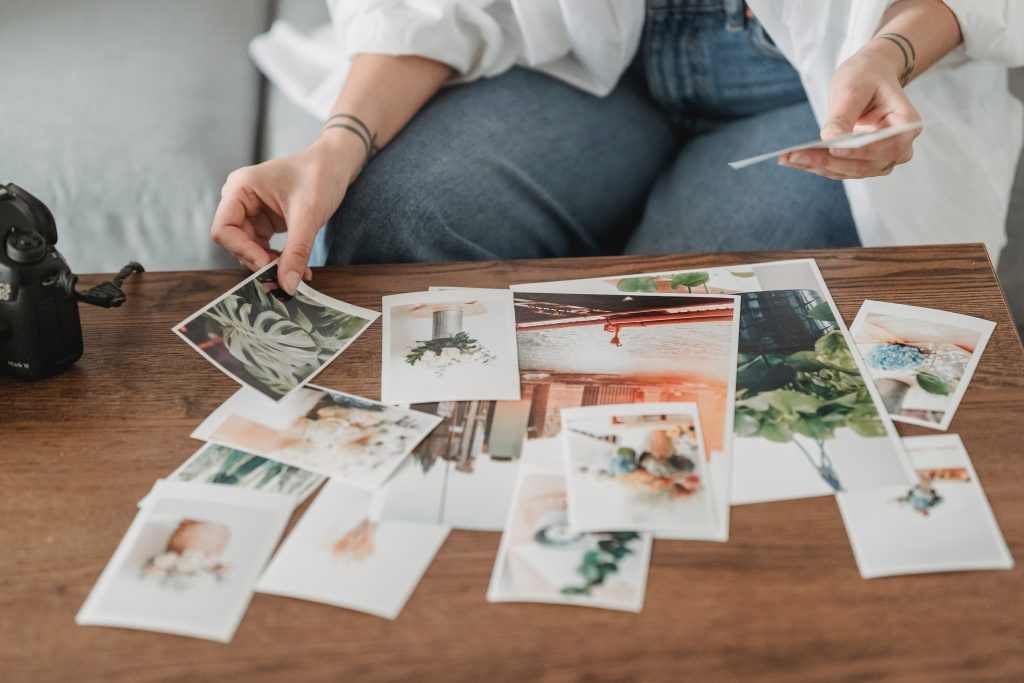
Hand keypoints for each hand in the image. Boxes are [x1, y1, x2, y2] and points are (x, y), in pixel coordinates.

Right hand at [210, 134, 362, 292]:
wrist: (336, 164)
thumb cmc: (320, 176)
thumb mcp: (308, 216)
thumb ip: (296, 252)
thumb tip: (288, 285)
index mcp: (240, 188)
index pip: (224, 229)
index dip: (243, 251)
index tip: (268, 266)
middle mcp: (240, 199)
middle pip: (236, 242)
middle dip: (259, 261)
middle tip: (286, 276)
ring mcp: (251, 210)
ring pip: (250, 248)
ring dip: (270, 264)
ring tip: (296, 273)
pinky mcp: (265, 220)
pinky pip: (263, 247)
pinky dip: (278, 259)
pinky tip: (297, 267)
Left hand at [779, 40, 920, 179]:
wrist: (870, 76)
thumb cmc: (866, 76)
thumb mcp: (853, 89)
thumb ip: (843, 117)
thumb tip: (829, 142)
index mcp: (907, 125)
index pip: (884, 145)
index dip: (858, 150)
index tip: (832, 148)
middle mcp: (898, 148)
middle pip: (863, 164)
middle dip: (827, 161)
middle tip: (794, 156)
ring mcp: (881, 159)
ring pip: (848, 171)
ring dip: (816, 166)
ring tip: (786, 158)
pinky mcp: (862, 163)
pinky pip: (839, 169)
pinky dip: (816, 165)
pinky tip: (792, 159)